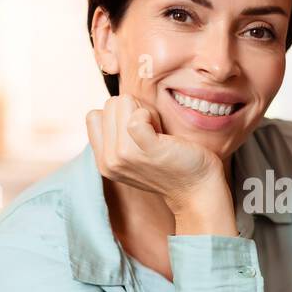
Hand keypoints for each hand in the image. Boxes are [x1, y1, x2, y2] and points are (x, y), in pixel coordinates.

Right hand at [85, 94, 232, 232]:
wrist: (197, 188)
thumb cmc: (171, 164)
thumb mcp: (132, 154)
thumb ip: (117, 136)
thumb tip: (116, 105)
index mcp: (103, 161)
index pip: (94, 115)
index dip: (119, 115)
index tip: (139, 130)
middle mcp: (109, 160)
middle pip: (109, 105)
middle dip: (132, 110)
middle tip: (152, 132)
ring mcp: (125, 156)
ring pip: (122, 103)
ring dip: (145, 111)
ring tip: (159, 134)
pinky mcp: (148, 149)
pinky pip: (137, 117)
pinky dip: (150, 114)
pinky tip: (162, 131)